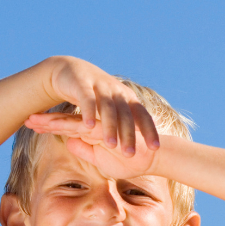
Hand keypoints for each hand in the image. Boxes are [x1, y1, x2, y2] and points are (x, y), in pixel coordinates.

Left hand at [23, 110, 158, 181]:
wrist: (155, 157)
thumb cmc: (131, 161)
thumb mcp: (102, 160)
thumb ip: (86, 151)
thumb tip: (69, 143)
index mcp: (92, 134)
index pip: (67, 128)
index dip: (49, 126)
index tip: (32, 124)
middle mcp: (93, 126)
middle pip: (63, 121)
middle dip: (43, 120)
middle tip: (24, 117)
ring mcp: (97, 126)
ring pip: (68, 122)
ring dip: (48, 122)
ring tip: (30, 120)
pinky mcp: (103, 129)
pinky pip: (80, 127)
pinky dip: (64, 126)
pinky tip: (49, 124)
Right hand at [40, 56, 159, 155]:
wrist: (69, 71)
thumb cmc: (95, 96)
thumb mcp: (113, 109)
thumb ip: (125, 122)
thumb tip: (141, 144)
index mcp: (128, 99)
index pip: (142, 115)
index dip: (149, 130)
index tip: (155, 148)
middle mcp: (117, 92)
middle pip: (126, 115)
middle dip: (129, 135)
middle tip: (130, 154)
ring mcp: (101, 86)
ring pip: (108, 108)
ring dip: (111, 127)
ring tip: (111, 145)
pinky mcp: (82, 84)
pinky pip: (87, 99)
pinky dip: (89, 111)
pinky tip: (89, 126)